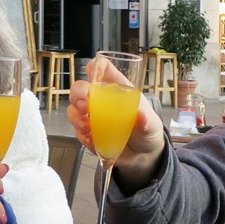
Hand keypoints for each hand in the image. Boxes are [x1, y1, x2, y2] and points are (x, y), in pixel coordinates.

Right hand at [66, 59, 165, 191]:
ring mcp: (93, 117)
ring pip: (74, 110)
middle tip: (84, 106)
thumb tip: (141, 116)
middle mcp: (102, 100)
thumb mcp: (151, 125)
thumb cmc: (147, 131)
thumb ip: (146, 121)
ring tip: (88, 128)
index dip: (95, 67)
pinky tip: (92, 141)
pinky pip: (77, 132)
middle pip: (80, 88)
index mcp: (118, 90)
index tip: (91, 72)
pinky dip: (82, 136)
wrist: (143, 156)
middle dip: (77, 94)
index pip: (103, 69)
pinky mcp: (89, 134)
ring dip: (77, 118)